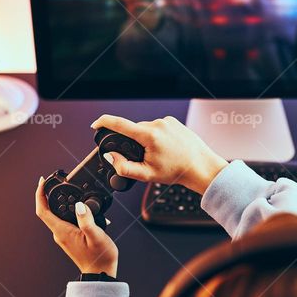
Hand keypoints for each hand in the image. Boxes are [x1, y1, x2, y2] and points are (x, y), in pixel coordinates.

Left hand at [35, 177, 118, 276]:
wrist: (101, 273)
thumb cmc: (100, 258)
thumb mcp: (96, 236)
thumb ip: (87, 220)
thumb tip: (80, 205)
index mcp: (62, 232)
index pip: (43, 210)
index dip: (40, 194)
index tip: (42, 182)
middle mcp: (60, 234)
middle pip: (47, 211)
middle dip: (48, 195)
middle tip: (54, 182)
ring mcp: (64, 237)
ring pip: (56, 215)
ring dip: (59, 202)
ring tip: (68, 191)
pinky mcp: (70, 238)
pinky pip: (64, 221)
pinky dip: (68, 210)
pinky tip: (79, 208)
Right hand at [90, 115, 228, 194]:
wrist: (201, 167)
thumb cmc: (178, 171)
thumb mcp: (147, 175)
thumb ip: (124, 167)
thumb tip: (111, 156)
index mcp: (149, 135)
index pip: (120, 124)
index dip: (104, 123)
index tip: (95, 125)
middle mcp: (158, 124)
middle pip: (134, 130)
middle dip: (134, 143)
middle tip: (146, 159)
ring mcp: (167, 121)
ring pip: (146, 129)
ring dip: (146, 141)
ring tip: (160, 155)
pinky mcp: (173, 122)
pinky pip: (157, 128)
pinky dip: (156, 137)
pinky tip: (166, 148)